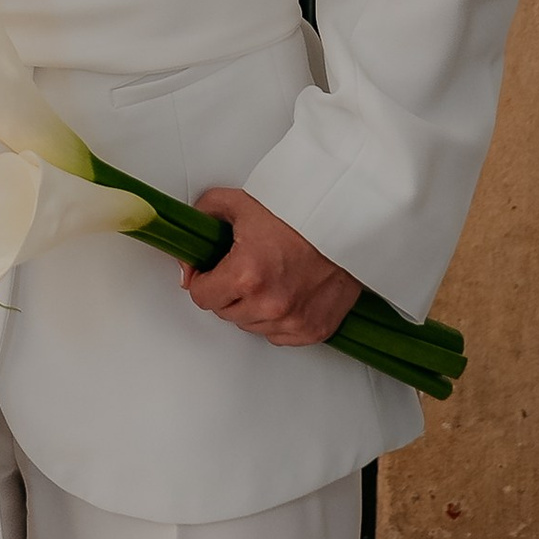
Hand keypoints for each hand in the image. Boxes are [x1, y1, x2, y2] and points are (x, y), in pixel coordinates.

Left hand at [182, 185, 361, 348]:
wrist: (349, 219)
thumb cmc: (302, 210)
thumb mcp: (240, 202)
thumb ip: (204, 217)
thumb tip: (189, 246)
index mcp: (247, 275)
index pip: (201, 296)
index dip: (202, 279)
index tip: (208, 270)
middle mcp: (270, 304)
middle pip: (225, 312)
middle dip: (226, 291)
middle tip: (242, 266)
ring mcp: (294, 320)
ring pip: (251, 325)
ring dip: (252, 306)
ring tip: (268, 275)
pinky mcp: (315, 329)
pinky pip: (279, 335)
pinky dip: (278, 319)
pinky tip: (286, 292)